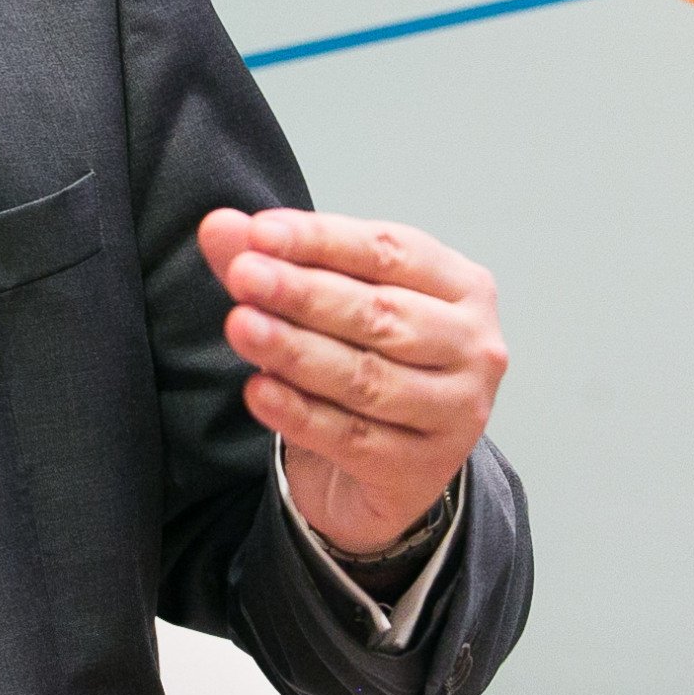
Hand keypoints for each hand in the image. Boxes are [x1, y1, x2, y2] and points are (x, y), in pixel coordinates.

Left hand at [198, 208, 507, 554]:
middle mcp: (473, 347)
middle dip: (303, 293)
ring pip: (366, 378)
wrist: (386, 461)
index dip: (321, 239)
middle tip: (243, 276)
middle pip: (381, 313)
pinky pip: (351, 437)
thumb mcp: (324, 300)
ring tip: (241, 327)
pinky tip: (258, 391)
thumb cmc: (364, 356)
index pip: (389, 250)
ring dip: (296, 350)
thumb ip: (273, 260)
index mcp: (460, 285)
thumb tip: (220, 226)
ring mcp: (456, 412)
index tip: (259, 232)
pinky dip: (299, 414)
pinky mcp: (423, 468)